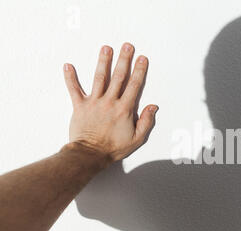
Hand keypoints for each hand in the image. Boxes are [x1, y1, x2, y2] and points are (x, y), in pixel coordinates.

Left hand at [63, 43, 157, 162]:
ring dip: (103, 62)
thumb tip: (153, 106)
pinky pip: (74, 89)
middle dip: (124, 60)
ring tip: (106, 48)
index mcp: (124, 109)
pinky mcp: (80, 106)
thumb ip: (146, 122)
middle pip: (118, 77)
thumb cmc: (113, 148)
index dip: (139, 71)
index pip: (134, 86)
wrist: (90, 155)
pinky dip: (70, 78)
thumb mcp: (137, 139)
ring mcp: (94, 103)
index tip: (142, 59)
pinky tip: (68, 66)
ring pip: (99, 78)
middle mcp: (110, 102)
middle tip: (127, 46)